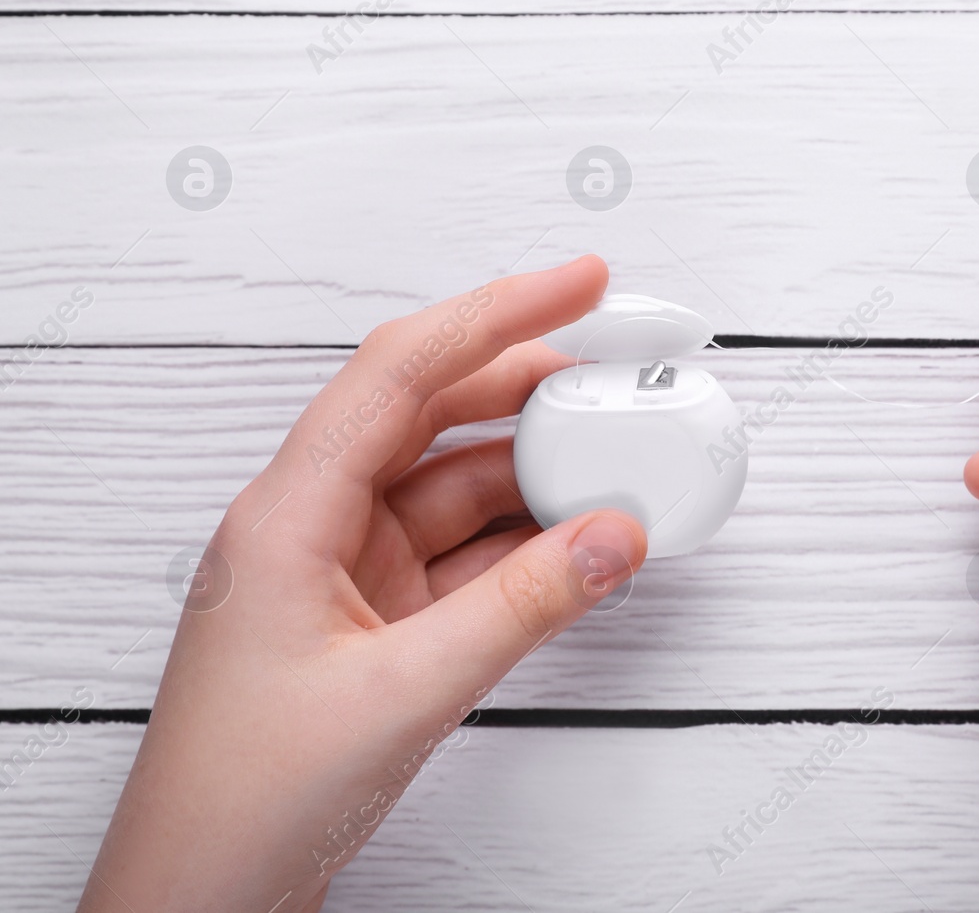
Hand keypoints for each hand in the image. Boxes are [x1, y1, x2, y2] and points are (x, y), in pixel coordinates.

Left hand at [80, 256, 648, 912]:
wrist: (204, 896)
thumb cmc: (245, 798)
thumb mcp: (404, 692)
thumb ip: (525, 607)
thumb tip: (613, 535)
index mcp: (288, 515)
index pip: (401, 372)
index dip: (496, 313)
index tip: (578, 282)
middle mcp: (315, 525)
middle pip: (436, 415)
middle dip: (529, 385)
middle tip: (616, 367)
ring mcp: (350, 573)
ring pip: (460, 487)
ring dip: (538, 475)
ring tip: (618, 463)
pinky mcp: (379, 620)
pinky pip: (469, 553)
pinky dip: (529, 543)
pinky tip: (582, 540)